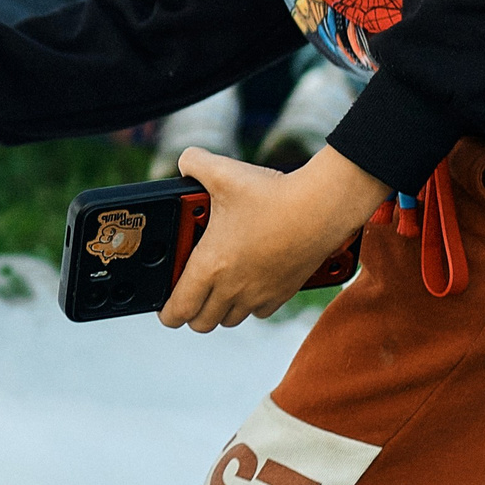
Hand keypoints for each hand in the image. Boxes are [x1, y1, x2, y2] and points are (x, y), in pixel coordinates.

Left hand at [158, 146, 389, 331]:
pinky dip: (249, 304)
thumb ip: (193, 163)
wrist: (321, 208)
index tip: (163, 305)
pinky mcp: (283, 293)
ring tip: (217, 284)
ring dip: (219, 308)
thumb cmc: (272, 194)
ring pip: (230, 319)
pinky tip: (247, 280)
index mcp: (211, 266)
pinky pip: (259, 313)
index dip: (166, 312)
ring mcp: (259, 294)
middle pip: (202, 323)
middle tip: (189, 290)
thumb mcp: (222, 172)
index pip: (178, 310)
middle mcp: (233, 288)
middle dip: (191, 311)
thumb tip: (184, 161)